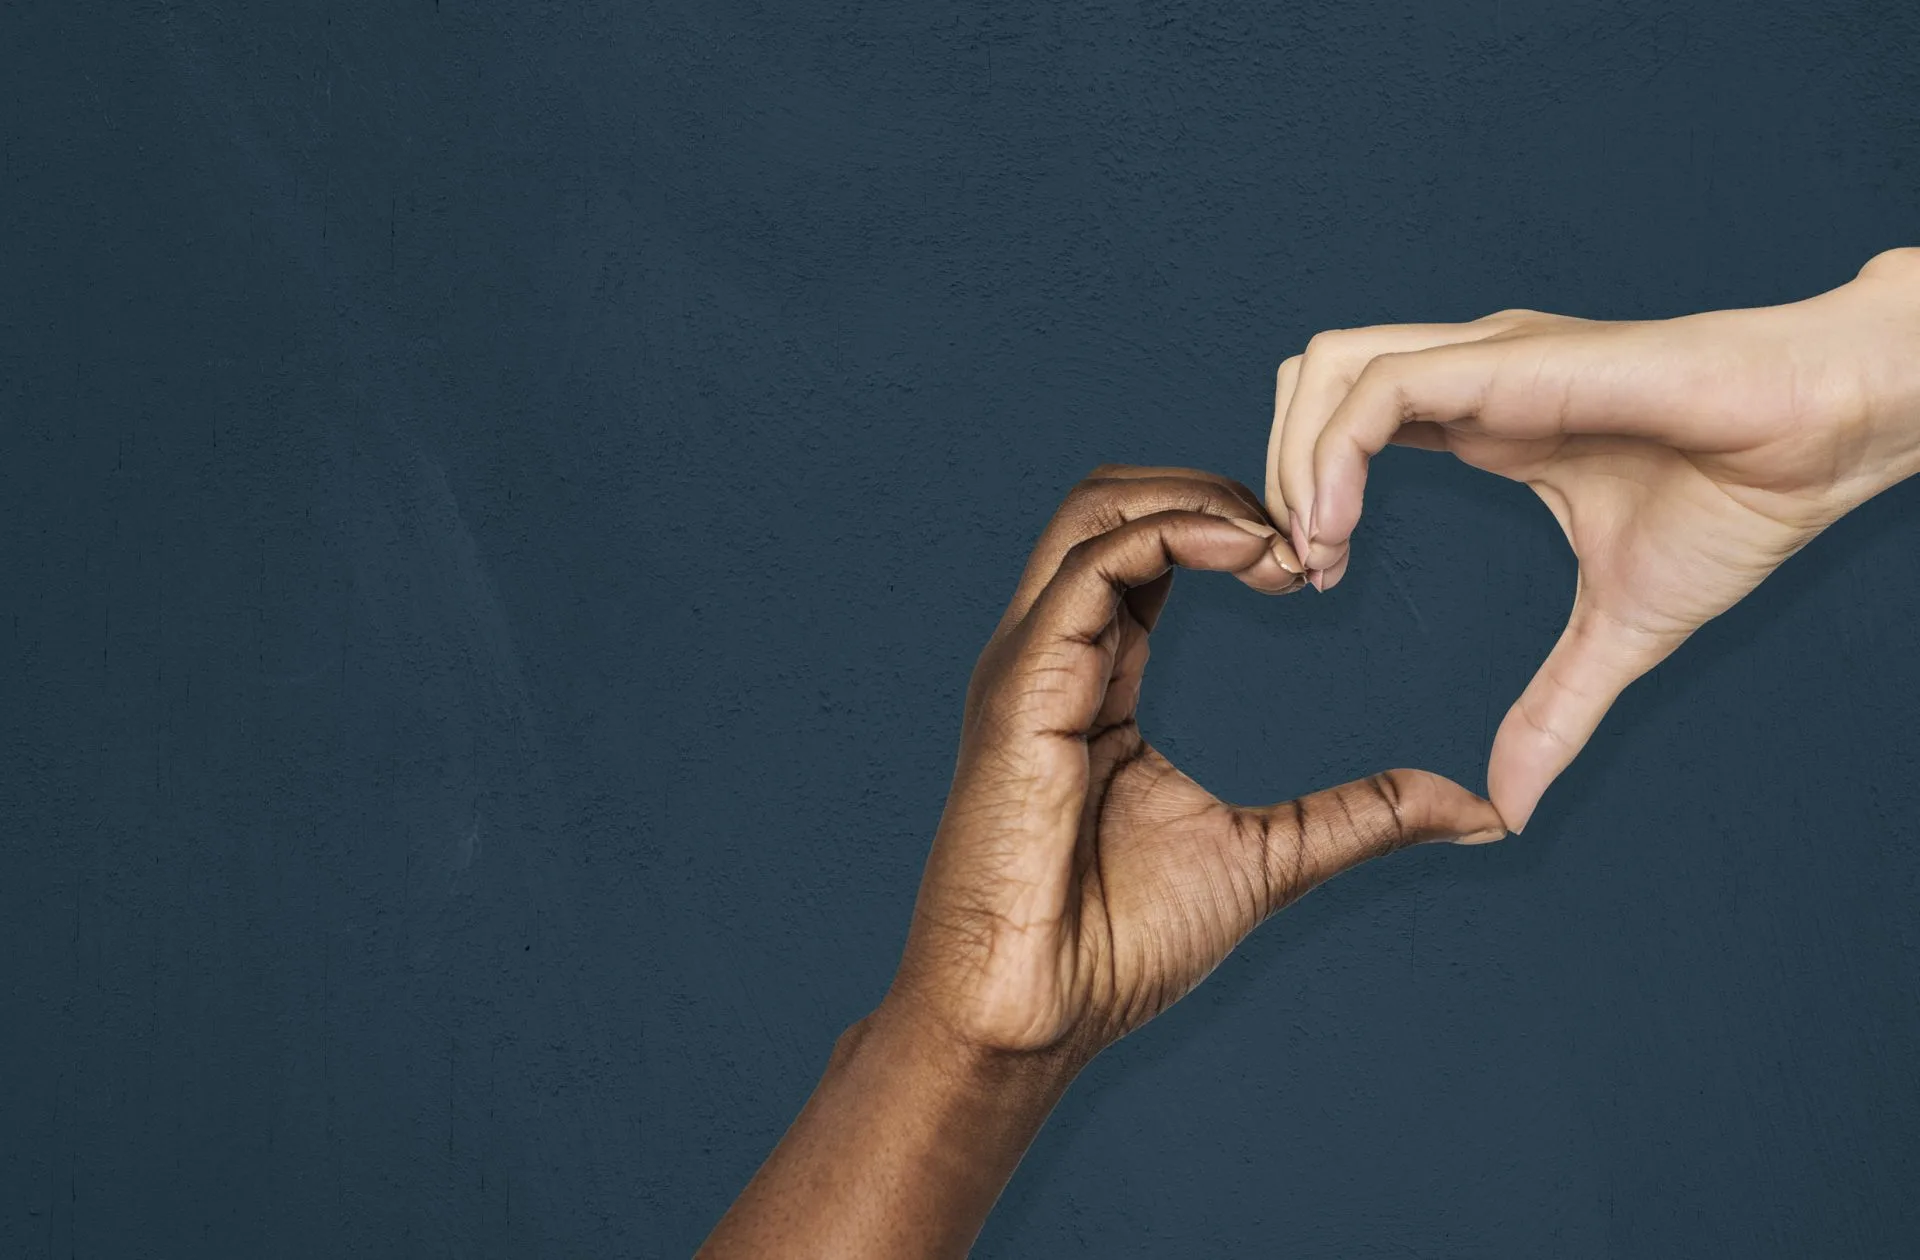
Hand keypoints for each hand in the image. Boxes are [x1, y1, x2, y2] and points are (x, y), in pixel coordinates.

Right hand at [701, 466, 1504, 1259]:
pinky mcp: (1021, 680)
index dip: (1235, 528)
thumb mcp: (1270, 858)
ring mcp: (1032, 658)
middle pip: (1117, 501)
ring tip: (1284, 541)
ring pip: (1098, 507)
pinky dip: (1177, 532)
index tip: (1318, 566)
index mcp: (1096, 675)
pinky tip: (1252, 554)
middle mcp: (1055, 650)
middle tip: (1311, 536)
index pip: (1150, 548)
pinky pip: (1095, 562)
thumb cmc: (1118, 944)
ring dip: (1200, 496)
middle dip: (1218, 488)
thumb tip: (1479, 810)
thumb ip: (1361, 816)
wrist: (1034, 1011)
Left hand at [1266, 247, 1919, 831]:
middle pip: (1312, 380)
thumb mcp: (1620, 628)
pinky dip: (1335, 452)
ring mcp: (1489, 357)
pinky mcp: (1518, 358)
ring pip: (1329, 364)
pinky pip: (1384, 386)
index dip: (1304, 495)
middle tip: (1294, 570)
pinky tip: (1340, 531)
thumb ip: (1555, 709)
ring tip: (1314, 554)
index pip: (1343, 423)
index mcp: (1481, 418)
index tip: (1313, 582)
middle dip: (1273, 469)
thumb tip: (1509, 806)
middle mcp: (1470, 374)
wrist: (1830, 437)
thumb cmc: (1742, 502)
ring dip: (1293, 458)